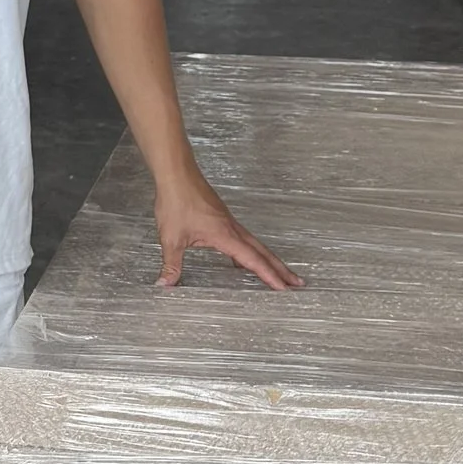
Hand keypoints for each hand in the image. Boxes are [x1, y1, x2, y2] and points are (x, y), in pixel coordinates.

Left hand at [154, 173, 299, 291]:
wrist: (176, 175)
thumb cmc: (177, 201)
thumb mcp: (171, 238)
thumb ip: (171, 264)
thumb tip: (165, 284)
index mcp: (225, 235)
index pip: (252, 260)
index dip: (268, 275)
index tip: (283, 288)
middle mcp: (232, 229)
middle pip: (263, 252)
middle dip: (280, 269)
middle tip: (297, 282)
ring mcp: (229, 223)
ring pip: (256, 244)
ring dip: (269, 260)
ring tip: (280, 274)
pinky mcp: (223, 218)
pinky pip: (244, 238)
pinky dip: (251, 251)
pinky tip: (243, 259)